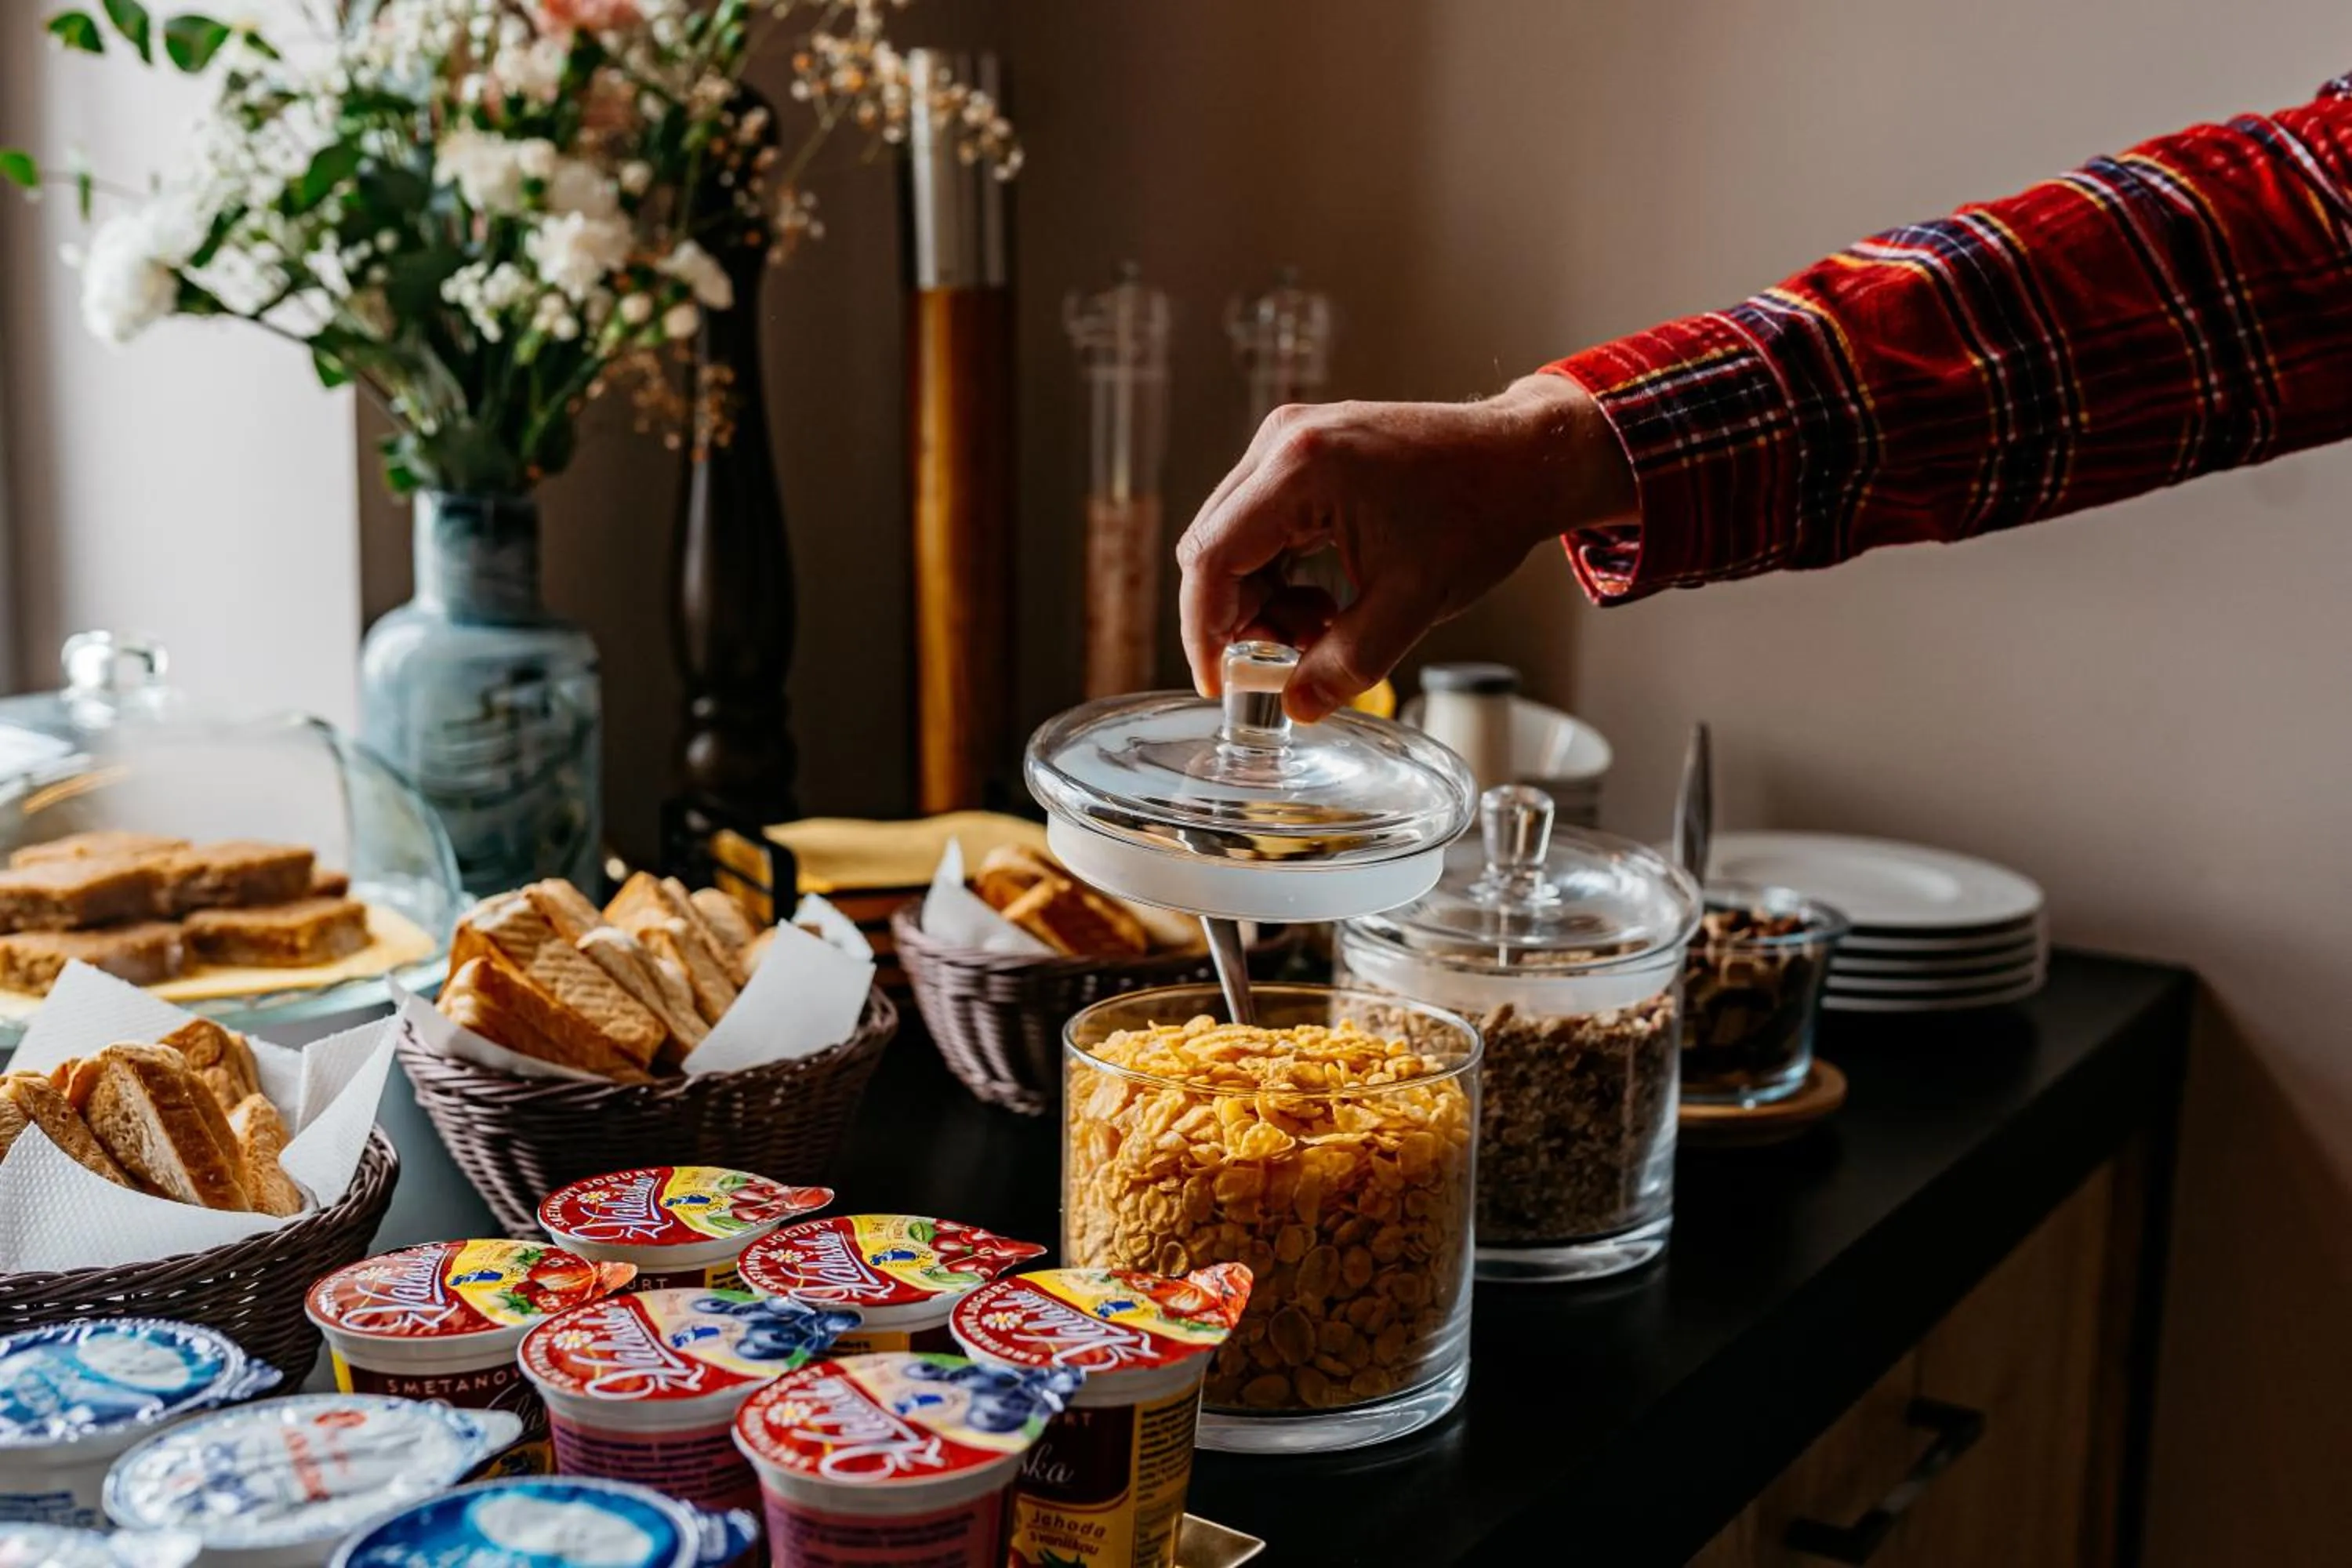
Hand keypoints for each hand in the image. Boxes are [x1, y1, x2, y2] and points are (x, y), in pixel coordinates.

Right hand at [1176, 374, 1635, 721]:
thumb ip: (1346, 664)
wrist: (1520, 461)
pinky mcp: (1303, 450)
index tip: (1221, 681)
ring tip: (1318, 632)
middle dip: (1235, 619)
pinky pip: (1260, 523)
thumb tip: (1296, 705)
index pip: (1210, 559)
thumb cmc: (1478, 515)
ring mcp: (1290, 440)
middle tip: (1281, 663)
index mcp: (1300, 469)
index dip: (1205, 631)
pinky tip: (1321, 601)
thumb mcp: (1411, 605)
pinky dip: (1278, 572)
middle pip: (1212, 547)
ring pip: (1233, 539)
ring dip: (1259, 599)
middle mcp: (1282, 442)